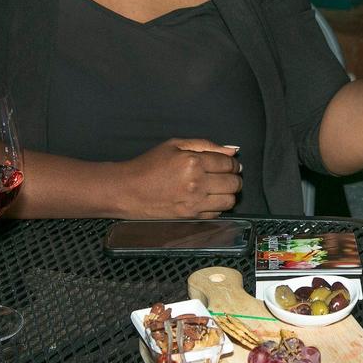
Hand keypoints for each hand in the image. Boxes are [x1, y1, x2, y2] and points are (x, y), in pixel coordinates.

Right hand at [119, 139, 241, 217]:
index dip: (234, 164)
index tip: (231, 165)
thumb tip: (231, 151)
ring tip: (220, 188)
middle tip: (227, 176)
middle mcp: (197, 183)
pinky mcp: (190, 217)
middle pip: (233, 183)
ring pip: (229, 200)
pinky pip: (217, 213)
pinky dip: (218, 206)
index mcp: (193, 162)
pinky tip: (208, 199)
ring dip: (229, 194)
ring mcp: (194, 202)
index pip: (229, 164)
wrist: (127, 190)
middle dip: (235, 178)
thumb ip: (206, 145)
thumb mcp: (175, 145)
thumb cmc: (149, 165)